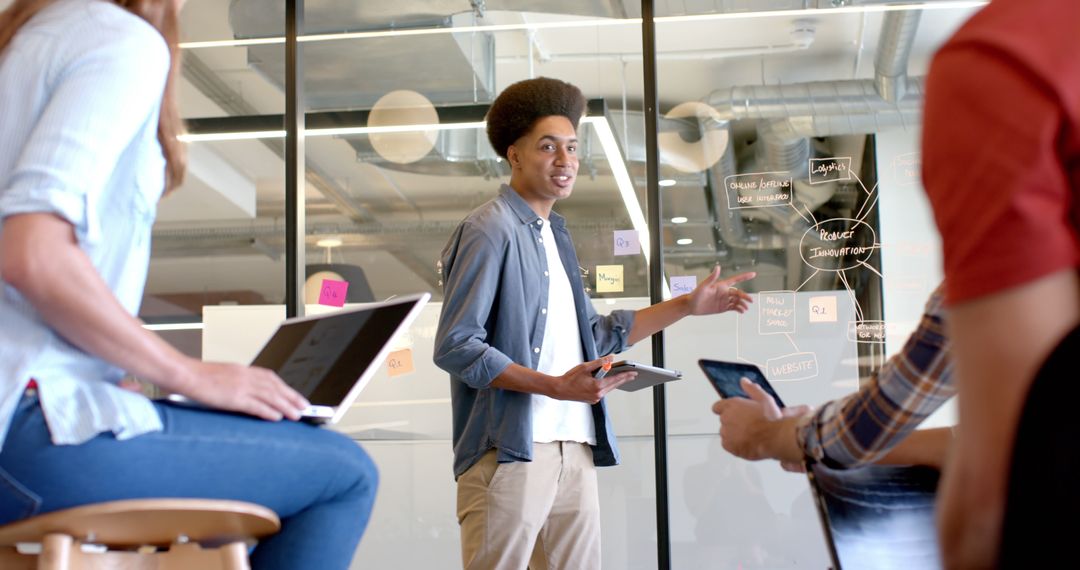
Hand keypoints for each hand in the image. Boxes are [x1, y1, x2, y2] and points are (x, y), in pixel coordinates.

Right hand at [174, 359, 309, 421]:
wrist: (183, 374)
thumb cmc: (198, 377)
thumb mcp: (224, 375)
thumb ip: (239, 382)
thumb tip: (250, 393)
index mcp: (244, 370)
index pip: (271, 378)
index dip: (286, 388)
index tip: (295, 396)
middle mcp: (246, 376)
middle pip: (275, 387)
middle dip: (292, 397)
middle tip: (305, 407)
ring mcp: (240, 386)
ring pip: (270, 396)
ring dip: (286, 406)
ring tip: (297, 415)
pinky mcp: (233, 397)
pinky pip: (255, 405)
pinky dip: (268, 411)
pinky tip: (277, 418)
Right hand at [550, 357, 635, 403]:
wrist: (560, 390)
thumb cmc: (571, 378)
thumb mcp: (585, 367)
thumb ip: (600, 362)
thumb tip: (611, 359)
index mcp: (598, 386)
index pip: (616, 379)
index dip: (626, 375)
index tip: (633, 372)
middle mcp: (598, 394)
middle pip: (614, 385)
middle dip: (623, 379)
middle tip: (632, 374)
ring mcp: (595, 398)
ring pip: (609, 388)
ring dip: (614, 382)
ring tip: (622, 377)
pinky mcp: (592, 400)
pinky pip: (602, 391)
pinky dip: (606, 386)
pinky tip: (608, 382)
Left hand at [686, 266, 755, 315]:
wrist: (691, 306)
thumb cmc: (696, 294)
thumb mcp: (704, 286)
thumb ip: (712, 277)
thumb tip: (718, 267)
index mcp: (722, 285)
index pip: (736, 280)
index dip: (745, 277)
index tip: (754, 274)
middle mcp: (724, 292)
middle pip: (738, 293)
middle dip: (745, 296)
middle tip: (750, 301)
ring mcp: (724, 300)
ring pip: (737, 301)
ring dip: (742, 304)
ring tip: (745, 309)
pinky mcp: (723, 308)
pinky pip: (733, 308)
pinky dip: (739, 309)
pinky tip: (741, 312)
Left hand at [711, 377, 809, 460]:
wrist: (776, 437)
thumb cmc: (771, 419)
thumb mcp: (764, 399)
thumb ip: (751, 389)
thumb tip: (744, 382)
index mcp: (733, 405)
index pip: (718, 407)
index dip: (725, 410)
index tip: (731, 413)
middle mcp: (727, 418)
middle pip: (724, 420)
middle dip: (733, 422)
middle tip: (748, 425)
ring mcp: (727, 432)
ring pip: (726, 433)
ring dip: (733, 434)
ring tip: (749, 435)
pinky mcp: (729, 446)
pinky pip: (727, 445)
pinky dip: (734, 445)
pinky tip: (746, 442)